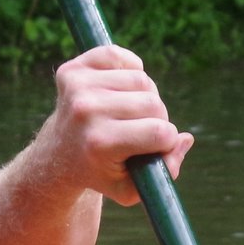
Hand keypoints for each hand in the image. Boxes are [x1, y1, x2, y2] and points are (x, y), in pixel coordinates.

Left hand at [38, 44, 195, 206]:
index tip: (156, 148)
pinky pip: (118, 56)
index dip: (167, 141)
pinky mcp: (71, 70)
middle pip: (154, 103)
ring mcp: (77, 88)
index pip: (160, 132)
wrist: (58, 155)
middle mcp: (86, 111)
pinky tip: (119, 89)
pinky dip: (127, 69)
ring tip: (130, 112)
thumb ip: (165, 172)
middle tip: (141, 131)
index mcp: (100, 144)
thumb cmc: (101, 172)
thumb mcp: (132, 188)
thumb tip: (185, 139)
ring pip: (141, 79)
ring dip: (144, 96)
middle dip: (158, 119)